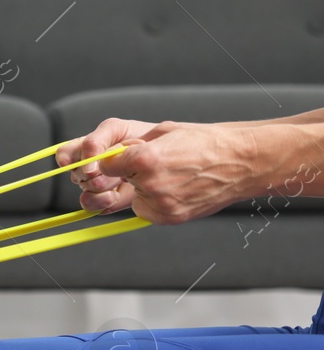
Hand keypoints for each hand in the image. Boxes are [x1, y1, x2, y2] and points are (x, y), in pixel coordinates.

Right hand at [55, 117, 155, 214]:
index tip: (86, 165)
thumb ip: (96, 139)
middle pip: (74, 172)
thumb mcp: (117, 129)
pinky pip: (89, 204)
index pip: (65, 153)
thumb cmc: (144, 139)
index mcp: (88, 148)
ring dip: (99, 185)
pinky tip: (114, 196)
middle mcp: (88, 166)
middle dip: (94, 171)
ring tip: (119, 181)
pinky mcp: (104, 201)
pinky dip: (100, 201)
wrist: (167, 159)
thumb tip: (84, 161)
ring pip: (82, 187)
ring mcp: (95, 185)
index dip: (68, 158)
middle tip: (114, 169)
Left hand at [93, 122, 259, 223]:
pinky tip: (176, 189)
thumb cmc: (206, 142)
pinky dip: (154, 202)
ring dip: (144, 188)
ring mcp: (161, 204)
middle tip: (158, 164)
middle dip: (132, 172)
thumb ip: (136, 143)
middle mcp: (150, 183)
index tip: (123, 158)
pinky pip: (147, 210)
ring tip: (173, 176)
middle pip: (122, 180)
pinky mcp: (170, 217)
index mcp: (145, 159)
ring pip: (135, 196)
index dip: (114, 160)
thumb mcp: (166, 131)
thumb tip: (115, 151)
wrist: (243, 162)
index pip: (106, 164)